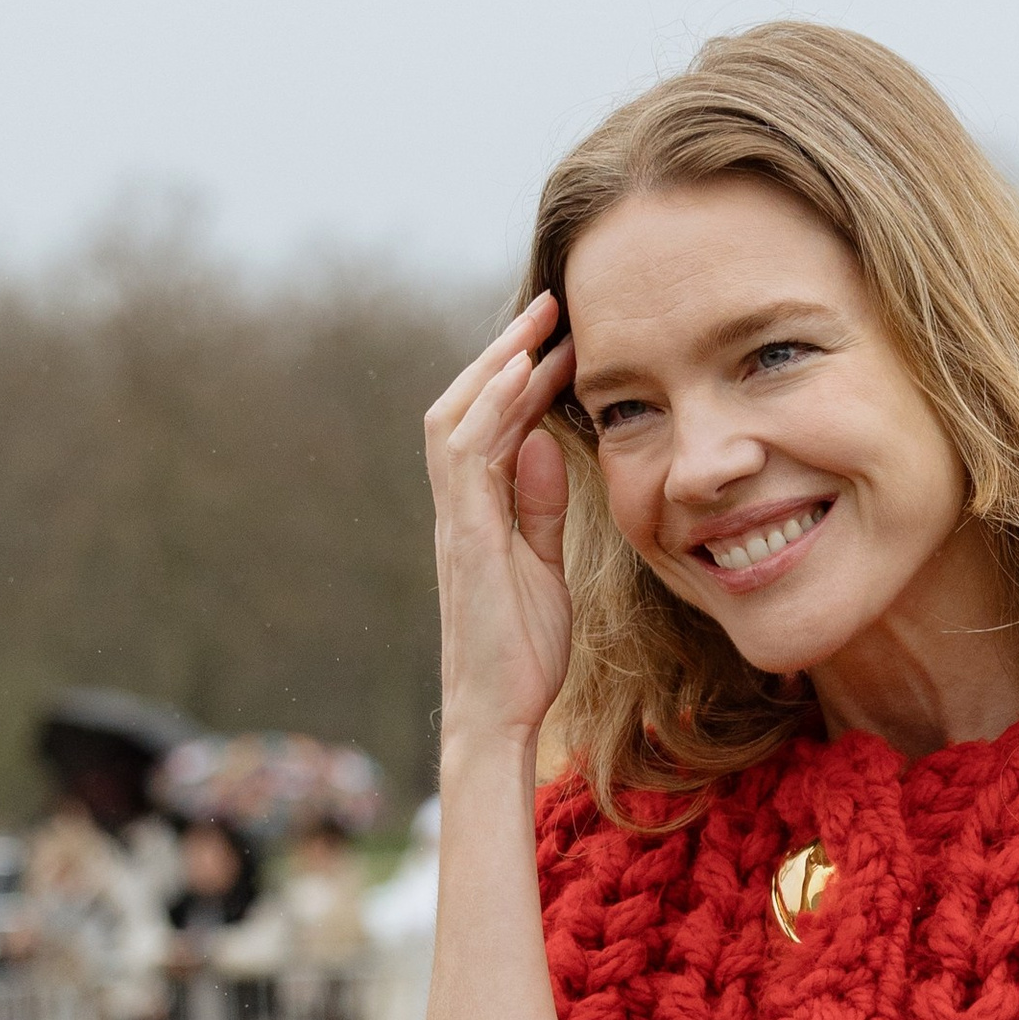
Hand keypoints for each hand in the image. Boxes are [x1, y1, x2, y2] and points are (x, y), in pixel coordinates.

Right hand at [423, 295, 579, 755]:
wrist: (497, 714)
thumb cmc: (521, 652)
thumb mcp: (543, 567)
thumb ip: (538, 507)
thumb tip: (543, 445)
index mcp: (478, 512)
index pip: (492, 425)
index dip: (521, 377)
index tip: (561, 337)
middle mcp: (458, 508)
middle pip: (465, 406)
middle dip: (505, 352)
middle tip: (551, 306)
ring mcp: (457, 520)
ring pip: (457, 419)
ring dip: (496, 365)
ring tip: (537, 323)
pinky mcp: (465, 538)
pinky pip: (467, 457)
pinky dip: (490, 410)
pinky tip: (519, 374)